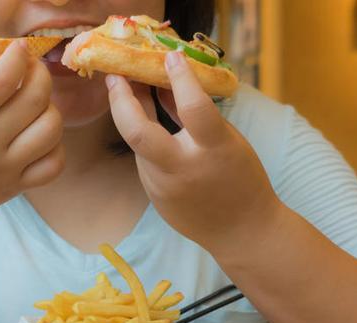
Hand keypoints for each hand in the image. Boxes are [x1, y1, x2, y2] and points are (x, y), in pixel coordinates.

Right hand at [0, 40, 63, 223]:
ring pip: (50, 130)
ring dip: (49, 107)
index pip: (2, 80)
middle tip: (30, 68)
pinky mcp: (15, 187)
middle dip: (39, 73)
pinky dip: (54, 144)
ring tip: (33, 101)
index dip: (17, 56)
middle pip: (35, 100)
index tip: (17, 48)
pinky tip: (36, 132)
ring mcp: (3, 169)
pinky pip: (54, 163)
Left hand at [106, 51, 281, 251]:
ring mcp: (163, 186)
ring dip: (130, 115)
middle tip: (114, 76)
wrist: (240, 232)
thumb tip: (168, 82)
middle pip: (137, 132)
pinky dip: (144, 139)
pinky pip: (145, 160)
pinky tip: (144, 122)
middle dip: (120, 100)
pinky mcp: (154, 196)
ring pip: (138, 143)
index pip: (193, 108)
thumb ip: (195, 115)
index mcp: (214, 151)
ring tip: (127, 88)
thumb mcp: (229, 141)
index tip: (172, 56)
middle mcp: (183, 169)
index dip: (181, 79)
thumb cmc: (242, 179)